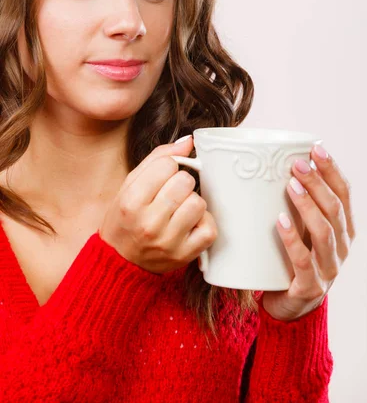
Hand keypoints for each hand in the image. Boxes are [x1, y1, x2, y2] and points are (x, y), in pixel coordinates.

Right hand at [99, 136, 217, 273]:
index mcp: (131, 201)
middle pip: (185, 182)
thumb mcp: (130, 185)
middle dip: (181, 183)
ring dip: (192, 202)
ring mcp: (168, 242)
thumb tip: (188, 141)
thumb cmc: (126, 218)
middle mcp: (148, 223)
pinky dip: (203, 223)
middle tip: (172, 194)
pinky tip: (190, 225)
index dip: (168, 168)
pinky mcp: (184, 256)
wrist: (120, 261)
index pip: (167, 165)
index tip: (162, 178)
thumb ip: (158, 159)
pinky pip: (209, 228)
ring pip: (198, 203)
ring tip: (179, 210)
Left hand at [262, 145, 355, 320]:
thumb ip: (298, 203)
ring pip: (324, 231)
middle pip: (335, 208)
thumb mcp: (302, 228)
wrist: (288, 304)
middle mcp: (341, 247)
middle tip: (297, 164)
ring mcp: (329, 268)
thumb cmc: (292, 257)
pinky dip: (292, 239)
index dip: (332, 170)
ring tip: (290, 186)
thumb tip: (277, 163)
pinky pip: (303, 260)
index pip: (344, 194)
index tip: (316, 149)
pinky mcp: (310, 285)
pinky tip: (280, 221)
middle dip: (317, 182)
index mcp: (343, 229)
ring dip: (307, 205)